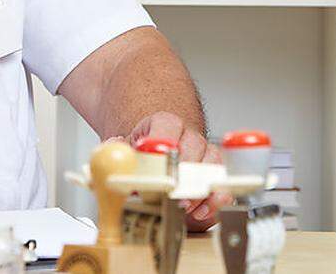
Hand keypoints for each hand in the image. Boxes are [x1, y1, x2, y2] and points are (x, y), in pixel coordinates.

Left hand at [126, 111, 230, 230]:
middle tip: (171, 189)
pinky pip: (221, 185)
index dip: (162, 142)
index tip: (157, 157)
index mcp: (164, 124)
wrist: (155, 157)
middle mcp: (188, 136)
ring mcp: (204, 155)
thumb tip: (114, 154)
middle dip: (182, 171)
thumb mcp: (123, 148)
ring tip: (184, 206)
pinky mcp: (214, 176)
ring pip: (212, 165)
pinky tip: (199, 211)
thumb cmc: (142, 154)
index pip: (167, 126)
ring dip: (198, 188)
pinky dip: (213, 200)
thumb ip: (117, 150)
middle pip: (193, 147)